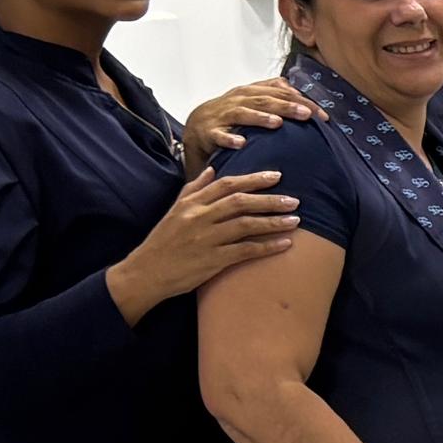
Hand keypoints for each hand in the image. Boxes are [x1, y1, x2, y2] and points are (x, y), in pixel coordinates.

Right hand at [111, 167, 302, 312]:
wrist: (146, 273)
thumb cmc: (163, 242)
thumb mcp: (174, 211)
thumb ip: (193, 189)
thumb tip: (211, 170)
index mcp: (190, 204)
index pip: (226, 185)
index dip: (253, 179)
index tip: (277, 176)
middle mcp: (198, 218)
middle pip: (239, 202)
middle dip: (269, 199)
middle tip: (294, 200)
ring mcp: (205, 239)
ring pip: (245, 224)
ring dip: (273, 221)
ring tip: (296, 220)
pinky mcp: (211, 260)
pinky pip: (245, 251)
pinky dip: (267, 246)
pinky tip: (286, 243)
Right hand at [180, 77, 318, 163]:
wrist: (197, 127)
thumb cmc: (229, 113)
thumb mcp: (250, 99)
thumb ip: (272, 91)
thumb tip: (295, 88)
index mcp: (250, 92)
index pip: (279, 93)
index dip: (301, 102)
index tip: (321, 115)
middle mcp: (237, 101)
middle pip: (264, 100)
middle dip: (286, 107)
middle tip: (306, 115)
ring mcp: (222, 116)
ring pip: (242, 114)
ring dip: (259, 118)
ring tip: (276, 123)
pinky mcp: (209, 133)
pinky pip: (219, 136)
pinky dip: (229, 139)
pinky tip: (241, 144)